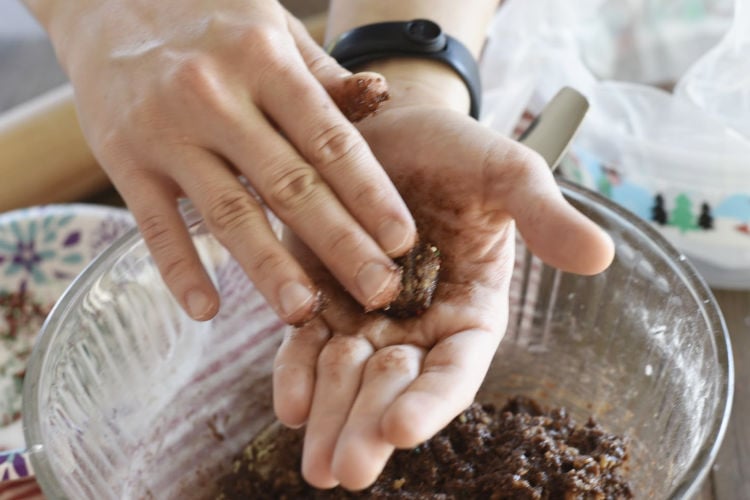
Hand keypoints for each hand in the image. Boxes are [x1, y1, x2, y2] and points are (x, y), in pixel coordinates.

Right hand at [38, 0, 415, 323]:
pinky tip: (207, 310)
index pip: (329, 140)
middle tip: (377, 292)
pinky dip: (179, 270)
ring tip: (303, 313)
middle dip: (338, 244)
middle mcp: (216, 96)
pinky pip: (154, 225)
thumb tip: (382, 96)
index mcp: (264, 60)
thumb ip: (324, 74)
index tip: (402, 241)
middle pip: (289, 185)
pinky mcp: (122, 161)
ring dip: (267, 268)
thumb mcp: (272, 28)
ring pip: (227, 212)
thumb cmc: (208, 18)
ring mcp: (165, 132)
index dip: (370, 194)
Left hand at [273, 92, 614, 488]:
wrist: (391, 125)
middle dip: (370, 426)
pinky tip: (289, 404)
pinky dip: (297, 372)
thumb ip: (545, 215)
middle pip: (395, 387)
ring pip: (348, 377)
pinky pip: (306, 343)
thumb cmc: (455, 149)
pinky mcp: (320, 296)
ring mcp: (365, 315)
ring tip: (318, 464)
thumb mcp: (506, 174)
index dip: (432, 400)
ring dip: (331, 419)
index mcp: (470, 310)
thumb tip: (602, 254)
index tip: (404, 429)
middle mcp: (417, 324)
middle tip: (348, 470)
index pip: (455, 367)